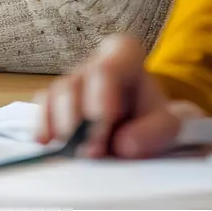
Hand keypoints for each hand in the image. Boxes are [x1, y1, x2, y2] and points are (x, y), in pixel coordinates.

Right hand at [36, 35, 203, 157]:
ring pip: (58, 92)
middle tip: (92, 150)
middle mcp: (94, 64)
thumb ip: (155, 131)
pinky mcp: (57, 101)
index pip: (112, 60)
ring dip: (62, 124)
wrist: (142, 129)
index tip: (106, 120)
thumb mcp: (168, 124)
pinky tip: (45, 141)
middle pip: (79, 80)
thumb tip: (123, 143)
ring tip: (75, 153)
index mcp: (124, 57)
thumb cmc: (152, 120)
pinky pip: (43, 105)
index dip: (104, 91)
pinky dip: (43, 124)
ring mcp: (73, 81)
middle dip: (81, 117)